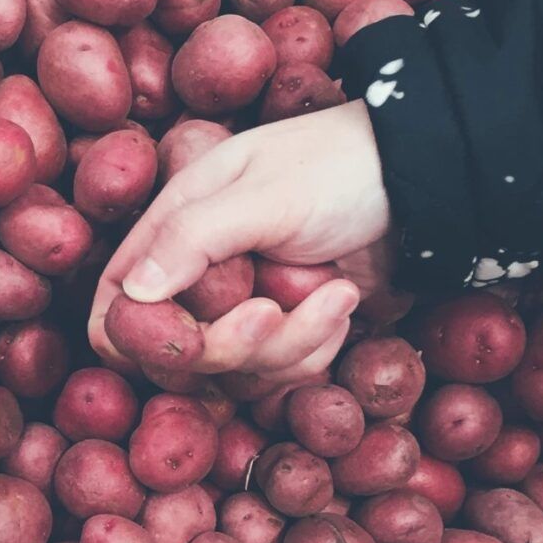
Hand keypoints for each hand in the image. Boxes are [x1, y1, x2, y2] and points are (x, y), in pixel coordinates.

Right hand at [89, 100, 392, 381]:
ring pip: (233, 372)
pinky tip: (345, 303)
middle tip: (271, 311)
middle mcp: (200, 274)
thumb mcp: (265, 193)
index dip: (134, 331)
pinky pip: (280, 375)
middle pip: (175, 351)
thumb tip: (131, 294)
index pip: (117, 297)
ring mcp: (244, 309)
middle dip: (227, 345)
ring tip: (338, 294)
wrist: (425, 184)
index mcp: (175, 228)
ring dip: (291, 344)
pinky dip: (316, 350)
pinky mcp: (288, 335)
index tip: (182, 336)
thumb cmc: (340, 167)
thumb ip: (192, 238)